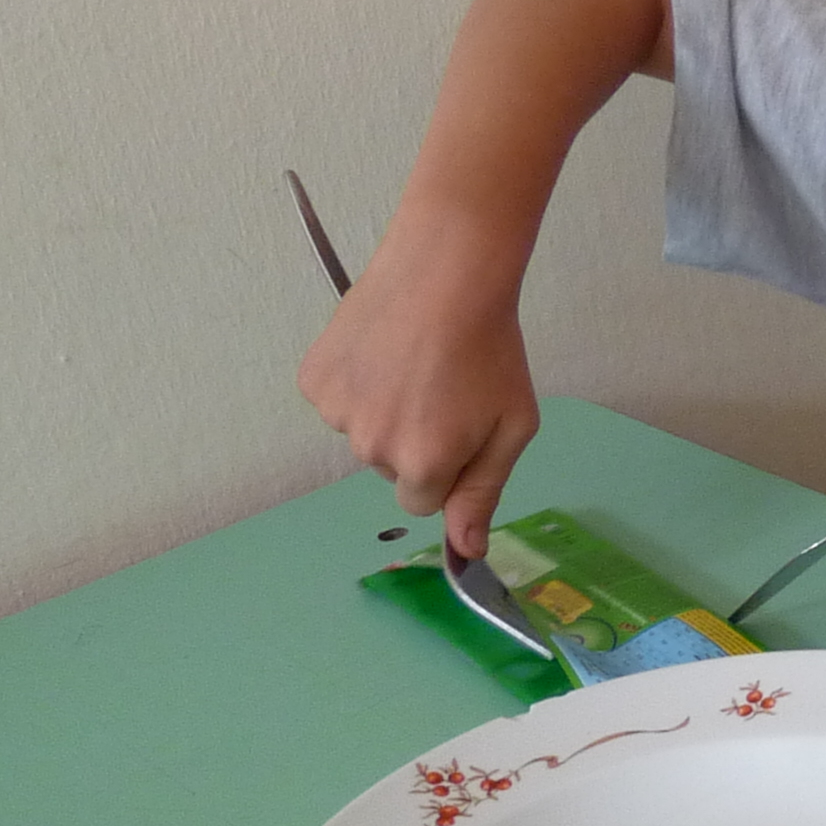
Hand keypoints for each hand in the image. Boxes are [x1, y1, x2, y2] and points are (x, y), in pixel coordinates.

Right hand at [297, 253, 539, 557]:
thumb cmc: (491, 350)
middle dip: (415, 441)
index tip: (461, 428)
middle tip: (440, 388)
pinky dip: (356, 383)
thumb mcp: (511, 427)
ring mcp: (337, 412)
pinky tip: (381, 350)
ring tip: (412, 363)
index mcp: (423, 465)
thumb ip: (483, 493)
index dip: (447, 467)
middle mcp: (371, 446)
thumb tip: (465, 553)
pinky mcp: (314, 379)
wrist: (445, 272)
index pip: (424, 502)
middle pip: (392, 469)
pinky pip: (337, 401)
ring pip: (363, 434)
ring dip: (384, 411)